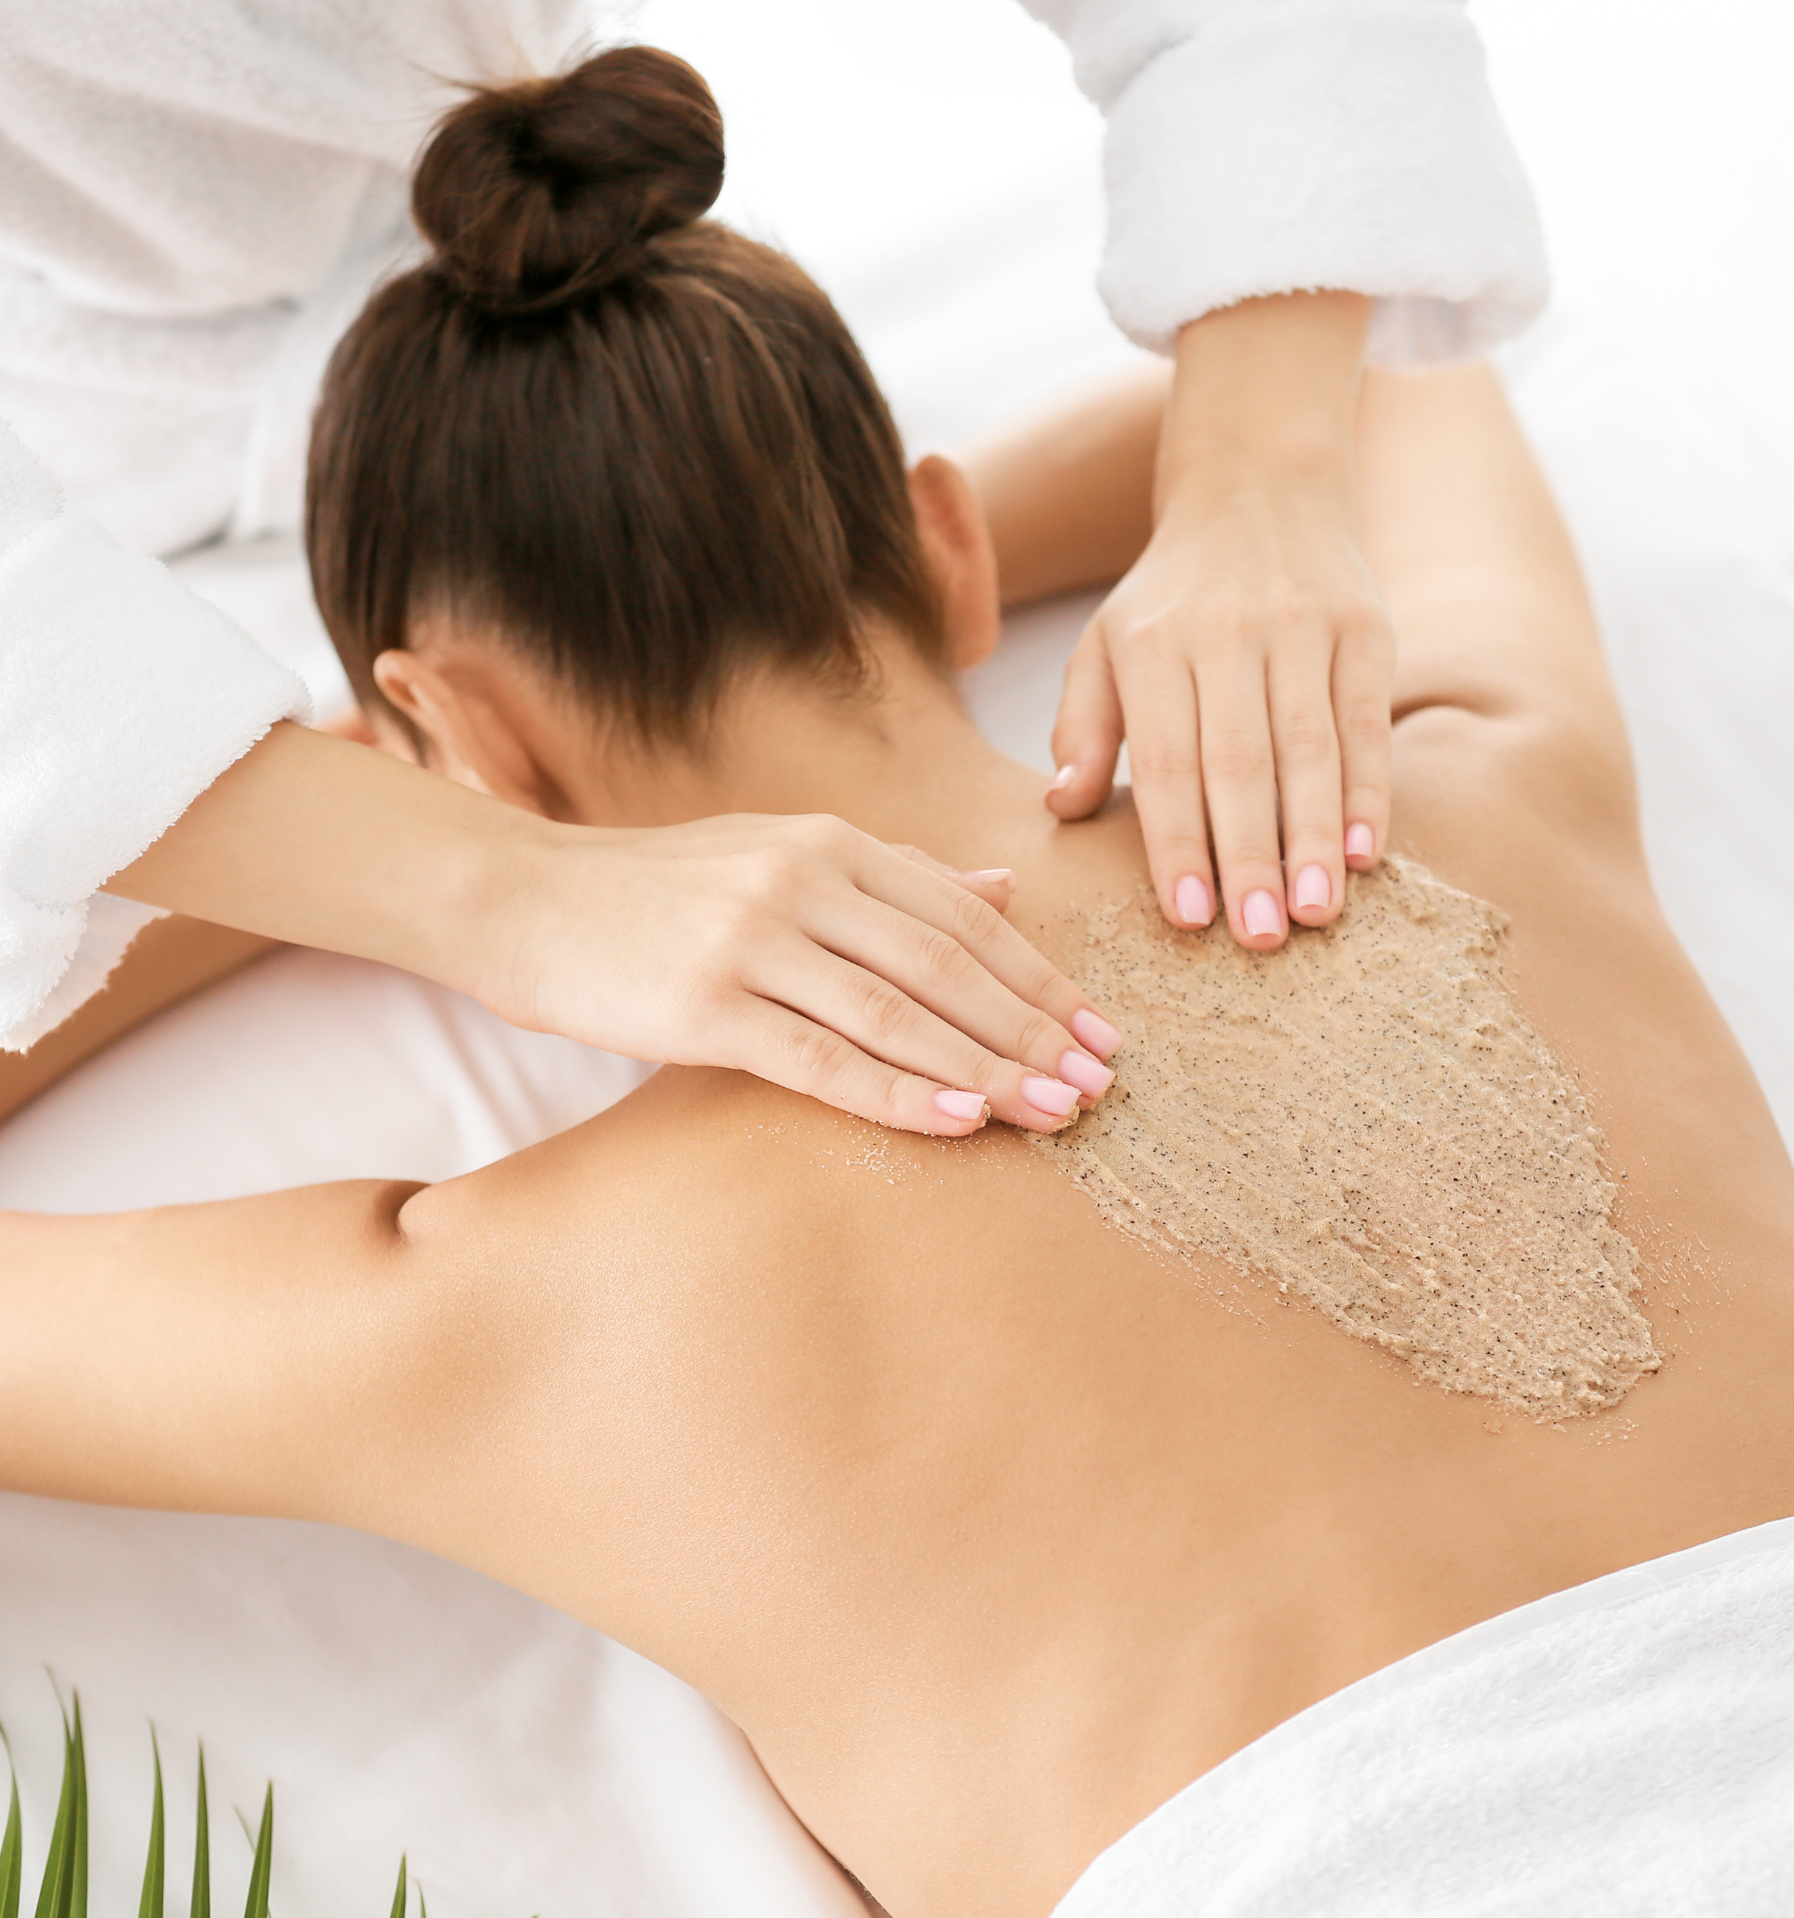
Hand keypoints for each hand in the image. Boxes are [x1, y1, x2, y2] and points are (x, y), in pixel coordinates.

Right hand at [481, 811, 1120, 1135]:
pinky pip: (822, 1057)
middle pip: (948, 965)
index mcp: (831, 843)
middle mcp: (803, 880)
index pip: (964, 918)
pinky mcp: (704, 1006)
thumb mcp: (782, 853)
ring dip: (985, 1068)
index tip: (1099, 1032)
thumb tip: (1003, 888)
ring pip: (899, 1013)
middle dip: (1033, 1030)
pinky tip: (957, 1120)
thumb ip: (895, 875)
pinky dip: (897, 1091)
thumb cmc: (658, 888)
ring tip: (1052, 1112)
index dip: (1040, 979)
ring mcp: (753, 940)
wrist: (524, 897)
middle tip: (1098, 1085)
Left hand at [1045, 293, 1393, 946]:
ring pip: (1312, 748)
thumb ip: (1082, 725)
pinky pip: (1369, 721)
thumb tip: (1062, 806)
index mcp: (1152, 644)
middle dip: (1250, 857)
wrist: (1259, 481)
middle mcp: (1228, 633)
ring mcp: (1303, 626)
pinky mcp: (1366, 626)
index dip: (1177, 842)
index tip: (1189, 920)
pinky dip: (1369, 791)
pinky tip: (1367, 854)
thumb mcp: (1104, 644)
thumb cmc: (1169, 596)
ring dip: (1316, 838)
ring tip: (1318, 914)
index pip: (1164, 761)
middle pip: (1241, 763)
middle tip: (1260, 939)